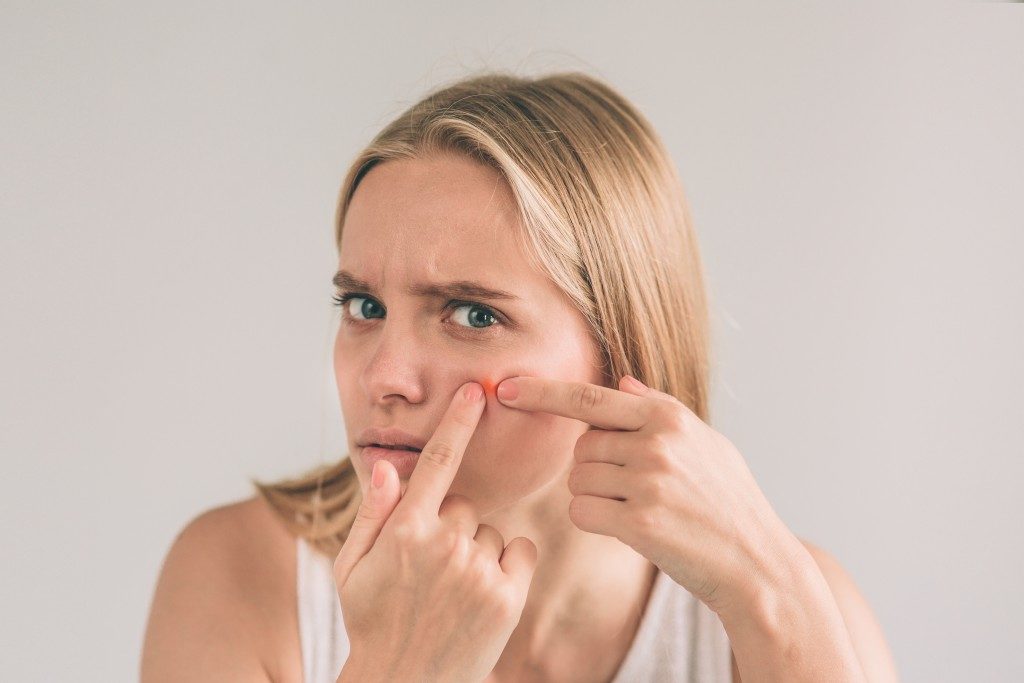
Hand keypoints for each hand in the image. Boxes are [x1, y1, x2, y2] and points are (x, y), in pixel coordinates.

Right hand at [334, 381, 538, 682]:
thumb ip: (372, 513)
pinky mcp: (508, 595)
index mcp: (404, 532)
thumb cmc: (373, 621)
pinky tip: (484, 593)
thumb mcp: (352, 569)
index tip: (474, 392)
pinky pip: (520, 550)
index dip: (456, 423)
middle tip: (431, 570)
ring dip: (477, 550)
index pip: (435, 464)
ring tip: (452, 591)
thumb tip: (386, 465)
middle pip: (463, 504)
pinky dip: (509, 564)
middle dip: (450, 527)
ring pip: (490, 530)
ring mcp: (478, 570)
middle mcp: (443, 545)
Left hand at [494, 374, 799, 616]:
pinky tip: (630, 529)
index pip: (589, 398)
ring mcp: (648, 483)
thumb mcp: (705, 443)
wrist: (757, 562)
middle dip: (595, 468)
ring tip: (641, 509)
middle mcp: (656, 444)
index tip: (505, 388)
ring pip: (578, 481)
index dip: (542, 393)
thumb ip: (659, 409)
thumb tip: (621, 383)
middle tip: (637, 489)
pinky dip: (595, 521)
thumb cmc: (729, 501)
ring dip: (596, 497)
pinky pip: (582, 512)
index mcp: (669, 417)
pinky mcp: (639, 524)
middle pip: (581, 448)